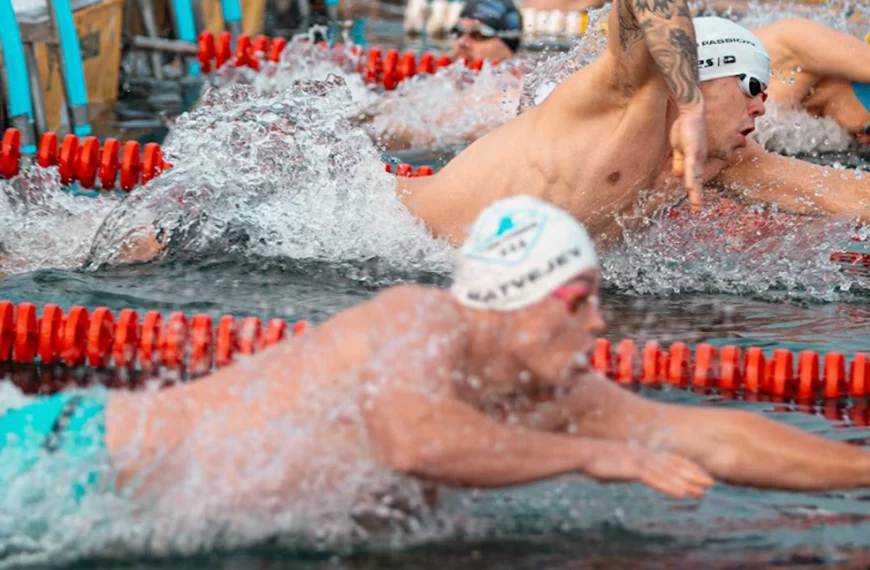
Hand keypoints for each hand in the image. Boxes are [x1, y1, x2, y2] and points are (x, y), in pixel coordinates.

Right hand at [582, 441, 712, 498]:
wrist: (583, 453)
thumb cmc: (597, 460)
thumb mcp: (618, 463)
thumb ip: (630, 467)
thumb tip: (634, 471)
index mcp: (643, 452)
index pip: (671, 458)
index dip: (688, 466)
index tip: (701, 474)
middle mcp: (646, 454)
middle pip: (675, 464)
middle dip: (693, 474)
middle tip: (711, 483)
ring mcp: (640, 461)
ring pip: (669, 473)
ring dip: (687, 483)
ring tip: (702, 491)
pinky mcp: (633, 468)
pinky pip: (656, 479)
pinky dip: (670, 487)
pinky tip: (682, 494)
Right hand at [670, 107, 707, 212]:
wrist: (690, 111)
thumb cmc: (684, 127)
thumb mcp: (679, 148)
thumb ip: (679, 162)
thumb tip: (678, 176)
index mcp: (695, 160)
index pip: (695, 179)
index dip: (695, 192)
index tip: (695, 205)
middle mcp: (699, 159)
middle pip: (698, 181)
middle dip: (696, 196)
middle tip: (697, 210)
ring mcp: (697, 155)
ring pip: (696, 176)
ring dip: (695, 191)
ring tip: (696, 204)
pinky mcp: (693, 149)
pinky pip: (692, 165)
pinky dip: (691, 176)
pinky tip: (689, 186)